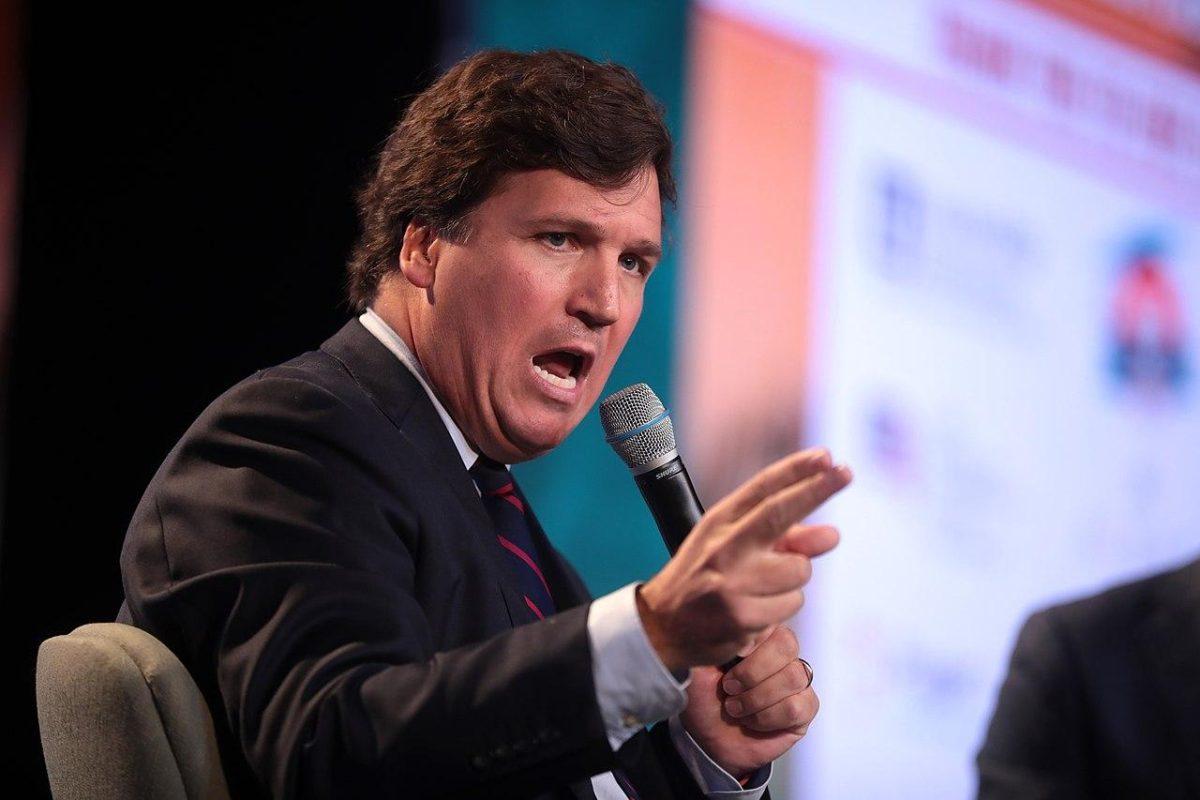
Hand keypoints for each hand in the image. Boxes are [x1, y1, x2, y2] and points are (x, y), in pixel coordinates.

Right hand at [636, 448, 849, 671]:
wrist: (662, 626)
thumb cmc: (705, 578)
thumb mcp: (734, 547)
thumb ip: (784, 539)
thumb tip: (833, 535)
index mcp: (720, 522)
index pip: (762, 488)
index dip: (796, 469)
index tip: (826, 456)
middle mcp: (724, 546)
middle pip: (780, 512)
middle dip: (817, 488)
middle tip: (845, 472)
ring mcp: (732, 582)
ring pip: (799, 571)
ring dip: (791, 583)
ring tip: (759, 592)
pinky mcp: (742, 618)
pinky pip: (789, 608)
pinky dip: (778, 612)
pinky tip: (751, 614)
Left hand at [680, 623, 819, 778]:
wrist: (705, 737)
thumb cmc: (702, 697)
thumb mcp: (698, 662)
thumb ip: (715, 637)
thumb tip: (741, 628)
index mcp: (758, 635)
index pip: (770, 620)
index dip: (751, 640)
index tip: (732, 657)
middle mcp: (782, 654)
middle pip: (786, 645)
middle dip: (751, 672)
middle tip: (728, 687)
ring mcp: (797, 681)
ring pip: (793, 677)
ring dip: (756, 698)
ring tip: (735, 708)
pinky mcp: (804, 709)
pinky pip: (797, 707)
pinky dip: (767, 718)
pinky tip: (753, 722)